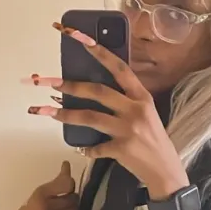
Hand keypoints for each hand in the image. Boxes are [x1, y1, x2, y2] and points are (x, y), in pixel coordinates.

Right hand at [9, 161, 77, 209]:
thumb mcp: (38, 196)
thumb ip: (54, 184)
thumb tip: (67, 166)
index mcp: (40, 195)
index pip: (65, 184)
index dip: (69, 180)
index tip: (69, 178)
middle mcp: (47, 208)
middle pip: (73, 198)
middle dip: (72, 197)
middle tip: (66, 198)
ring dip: (72, 209)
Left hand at [25, 24, 189, 200]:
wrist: (165, 171)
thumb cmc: (154, 141)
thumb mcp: (147, 115)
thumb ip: (127, 101)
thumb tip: (96, 89)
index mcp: (143, 98)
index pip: (120, 68)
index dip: (100, 52)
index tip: (80, 38)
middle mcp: (135, 111)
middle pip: (98, 91)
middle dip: (70, 85)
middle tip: (48, 81)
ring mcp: (128, 130)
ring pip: (90, 117)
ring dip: (65, 113)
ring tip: (45, 110)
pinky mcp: (121, 150)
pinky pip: (95, 147)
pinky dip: (85, 148)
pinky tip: (79, 148)